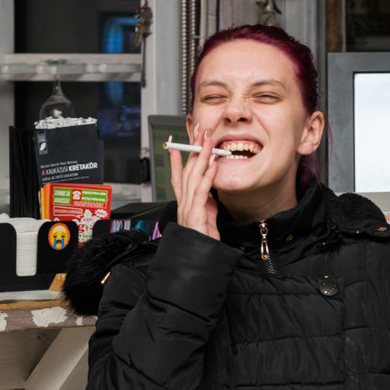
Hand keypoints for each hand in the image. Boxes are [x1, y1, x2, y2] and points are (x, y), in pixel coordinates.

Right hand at [169, 124, 220, 238]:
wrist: (200, 257)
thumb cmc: (203, 241)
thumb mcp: (206, 219)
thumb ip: (207, 205)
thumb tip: (211, 194)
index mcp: (185, 203)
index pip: (179, 176)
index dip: (178, 159)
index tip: (177, 144)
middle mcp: (184, 202)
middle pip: (186, 170)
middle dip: (192, 148)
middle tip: (198, 132)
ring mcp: (188, 207)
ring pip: (193, 175)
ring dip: (201, 156)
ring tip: (207, 140)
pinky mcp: (196, 213)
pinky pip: (202, 190)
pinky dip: (207, 175)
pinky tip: (213, 163)